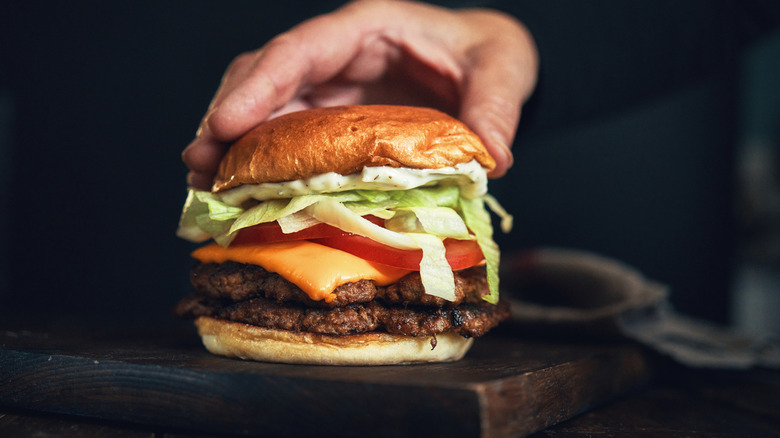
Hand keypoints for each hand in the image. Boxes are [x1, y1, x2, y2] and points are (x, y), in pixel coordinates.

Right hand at [182, 0, 537, 189]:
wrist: (488, 68)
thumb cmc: (490, 55)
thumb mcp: (502, 69)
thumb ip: (495, 108)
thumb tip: (491, 159)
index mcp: (368, 29)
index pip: (301, 50)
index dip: (260, 85)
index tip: (224, 123)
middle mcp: (338, 58)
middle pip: (266, 78)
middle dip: (228, 119)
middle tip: (199, 165)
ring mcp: (331, 90)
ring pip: (266, 109)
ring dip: (233, 146)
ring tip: (204, 186)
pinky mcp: (332, 121)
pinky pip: (287, 138)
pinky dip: (262, 164)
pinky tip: (242, 193)